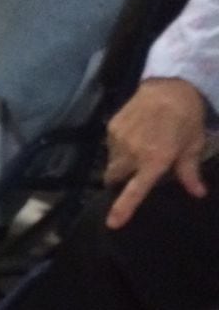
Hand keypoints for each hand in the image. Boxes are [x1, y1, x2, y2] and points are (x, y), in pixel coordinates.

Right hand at [104, 78, 207, 228]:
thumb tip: (198, 193)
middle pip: (115, 177)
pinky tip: (134, 135)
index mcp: (155, 160)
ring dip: (121, 162)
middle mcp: (132, 152)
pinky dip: (119, 147)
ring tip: (139, 148)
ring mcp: (119, 138)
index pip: (136, 190)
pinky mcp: (111, 126)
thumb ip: (190, 172)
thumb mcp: (193, 145)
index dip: (123, 208)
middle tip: (136, 172)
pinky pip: (110, 145)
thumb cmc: (187, 118)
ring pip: (112, 161)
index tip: (112, 223)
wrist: (169, 86)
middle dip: (121, 179)